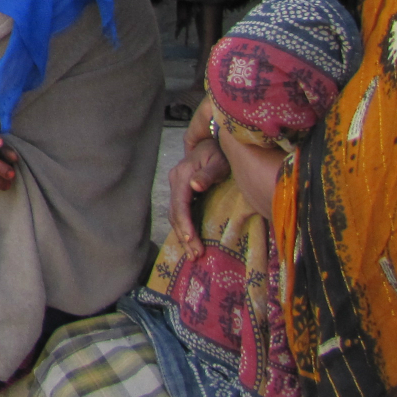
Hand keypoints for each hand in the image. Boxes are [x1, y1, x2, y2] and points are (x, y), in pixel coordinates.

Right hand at [167, 136, 228, 256]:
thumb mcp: (219, 161)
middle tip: (196, 255)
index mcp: (182, 174)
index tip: (192, 240)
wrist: (218, 140)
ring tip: (194, 253)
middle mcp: (176, 180)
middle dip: (184, 235)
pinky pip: (180, 211)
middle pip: (175, 212)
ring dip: (183, 235)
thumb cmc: (222, 151)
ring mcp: (178, 185)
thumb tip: (195, 186)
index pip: (180, 203)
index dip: (184, 222)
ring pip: (175, 214)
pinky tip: (191, 240)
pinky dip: (184, 227)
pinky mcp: (183, 190)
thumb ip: (208, 174)